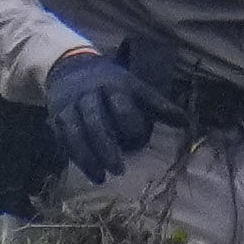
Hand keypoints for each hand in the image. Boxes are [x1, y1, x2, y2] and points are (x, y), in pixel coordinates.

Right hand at [36, 52, 160, 185]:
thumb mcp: (135, 87)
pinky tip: (87, 171)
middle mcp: (90, 93)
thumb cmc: (111, 82)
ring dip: (88, 157)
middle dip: (106, 147)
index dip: (129, 123)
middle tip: (119, 170)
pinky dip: (74, 156)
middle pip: (96, 121)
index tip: (137, 140)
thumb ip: (158, 105)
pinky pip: (63, 138)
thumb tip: (186, 123)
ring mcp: (71, 105)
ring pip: (76, 132)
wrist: (70, 65)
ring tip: (101, 178)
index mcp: (114, 84)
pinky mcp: (57, 116)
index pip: (121, 104)